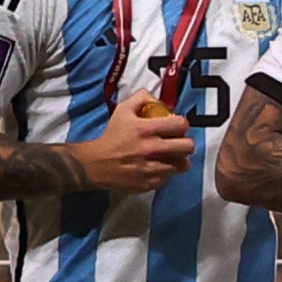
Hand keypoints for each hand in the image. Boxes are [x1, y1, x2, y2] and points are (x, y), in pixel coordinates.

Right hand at [63, 109, 199, 193]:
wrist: (94, 164)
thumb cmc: (111, 136)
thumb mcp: (122, 111)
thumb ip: (141, 98)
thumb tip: (158, 98)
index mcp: (145, 130)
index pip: (181, 125)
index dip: (181, 125)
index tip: (176, 127)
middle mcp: (150, 149)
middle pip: (188, 146)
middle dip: (185, 143)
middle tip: (177, 143)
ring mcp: (150, 168)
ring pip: (182, 164)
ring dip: (178, 159)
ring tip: (170, 156)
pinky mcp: (149, 183)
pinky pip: (170, 177)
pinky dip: (166, 172)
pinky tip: (157, 167)